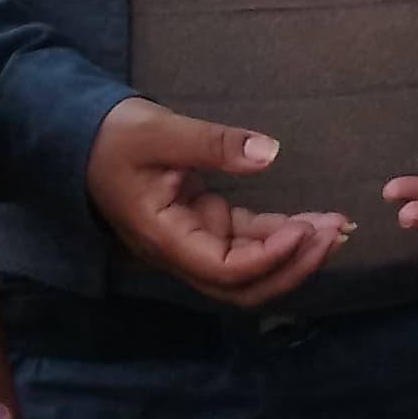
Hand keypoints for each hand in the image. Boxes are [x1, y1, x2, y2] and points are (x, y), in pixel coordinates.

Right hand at [84, 98, 347, 308]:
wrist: (83, 139)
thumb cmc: (114, 137)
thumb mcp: (162, 132)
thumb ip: (214, 145)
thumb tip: (269, 154)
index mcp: (165, 238)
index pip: (225, 269)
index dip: (269, 258)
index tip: (305, 229)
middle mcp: (182, 252)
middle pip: (244, 286)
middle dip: (293, 267)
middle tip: (334, 234)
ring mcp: (195, 242)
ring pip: (251, 269)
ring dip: (293, 254)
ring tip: (334, 226)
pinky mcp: (206, 226)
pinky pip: (248, 244)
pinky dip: (281, 236)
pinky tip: (312, 221)